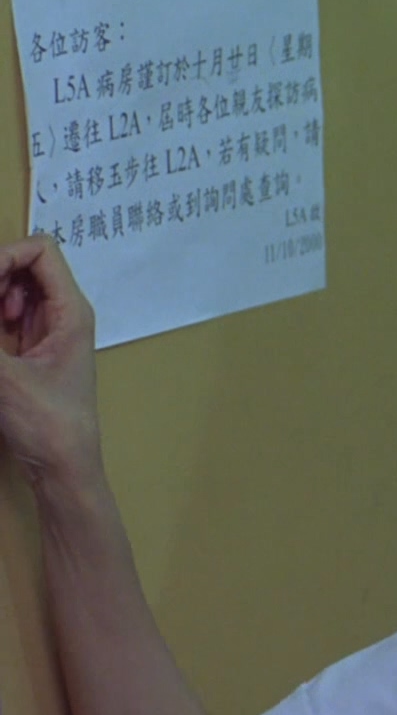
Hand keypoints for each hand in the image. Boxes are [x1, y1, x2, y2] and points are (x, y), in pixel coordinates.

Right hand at [0, 234, 102, 487]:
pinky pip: (6, 313)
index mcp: (71, 310)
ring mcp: (47, 329)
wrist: (62, 465)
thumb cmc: (46, 422)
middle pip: (22, 264)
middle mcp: (63, 313)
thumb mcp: (2, 376)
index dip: (4, 255)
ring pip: (10, 287)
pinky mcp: (29, 347)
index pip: (41, 249)